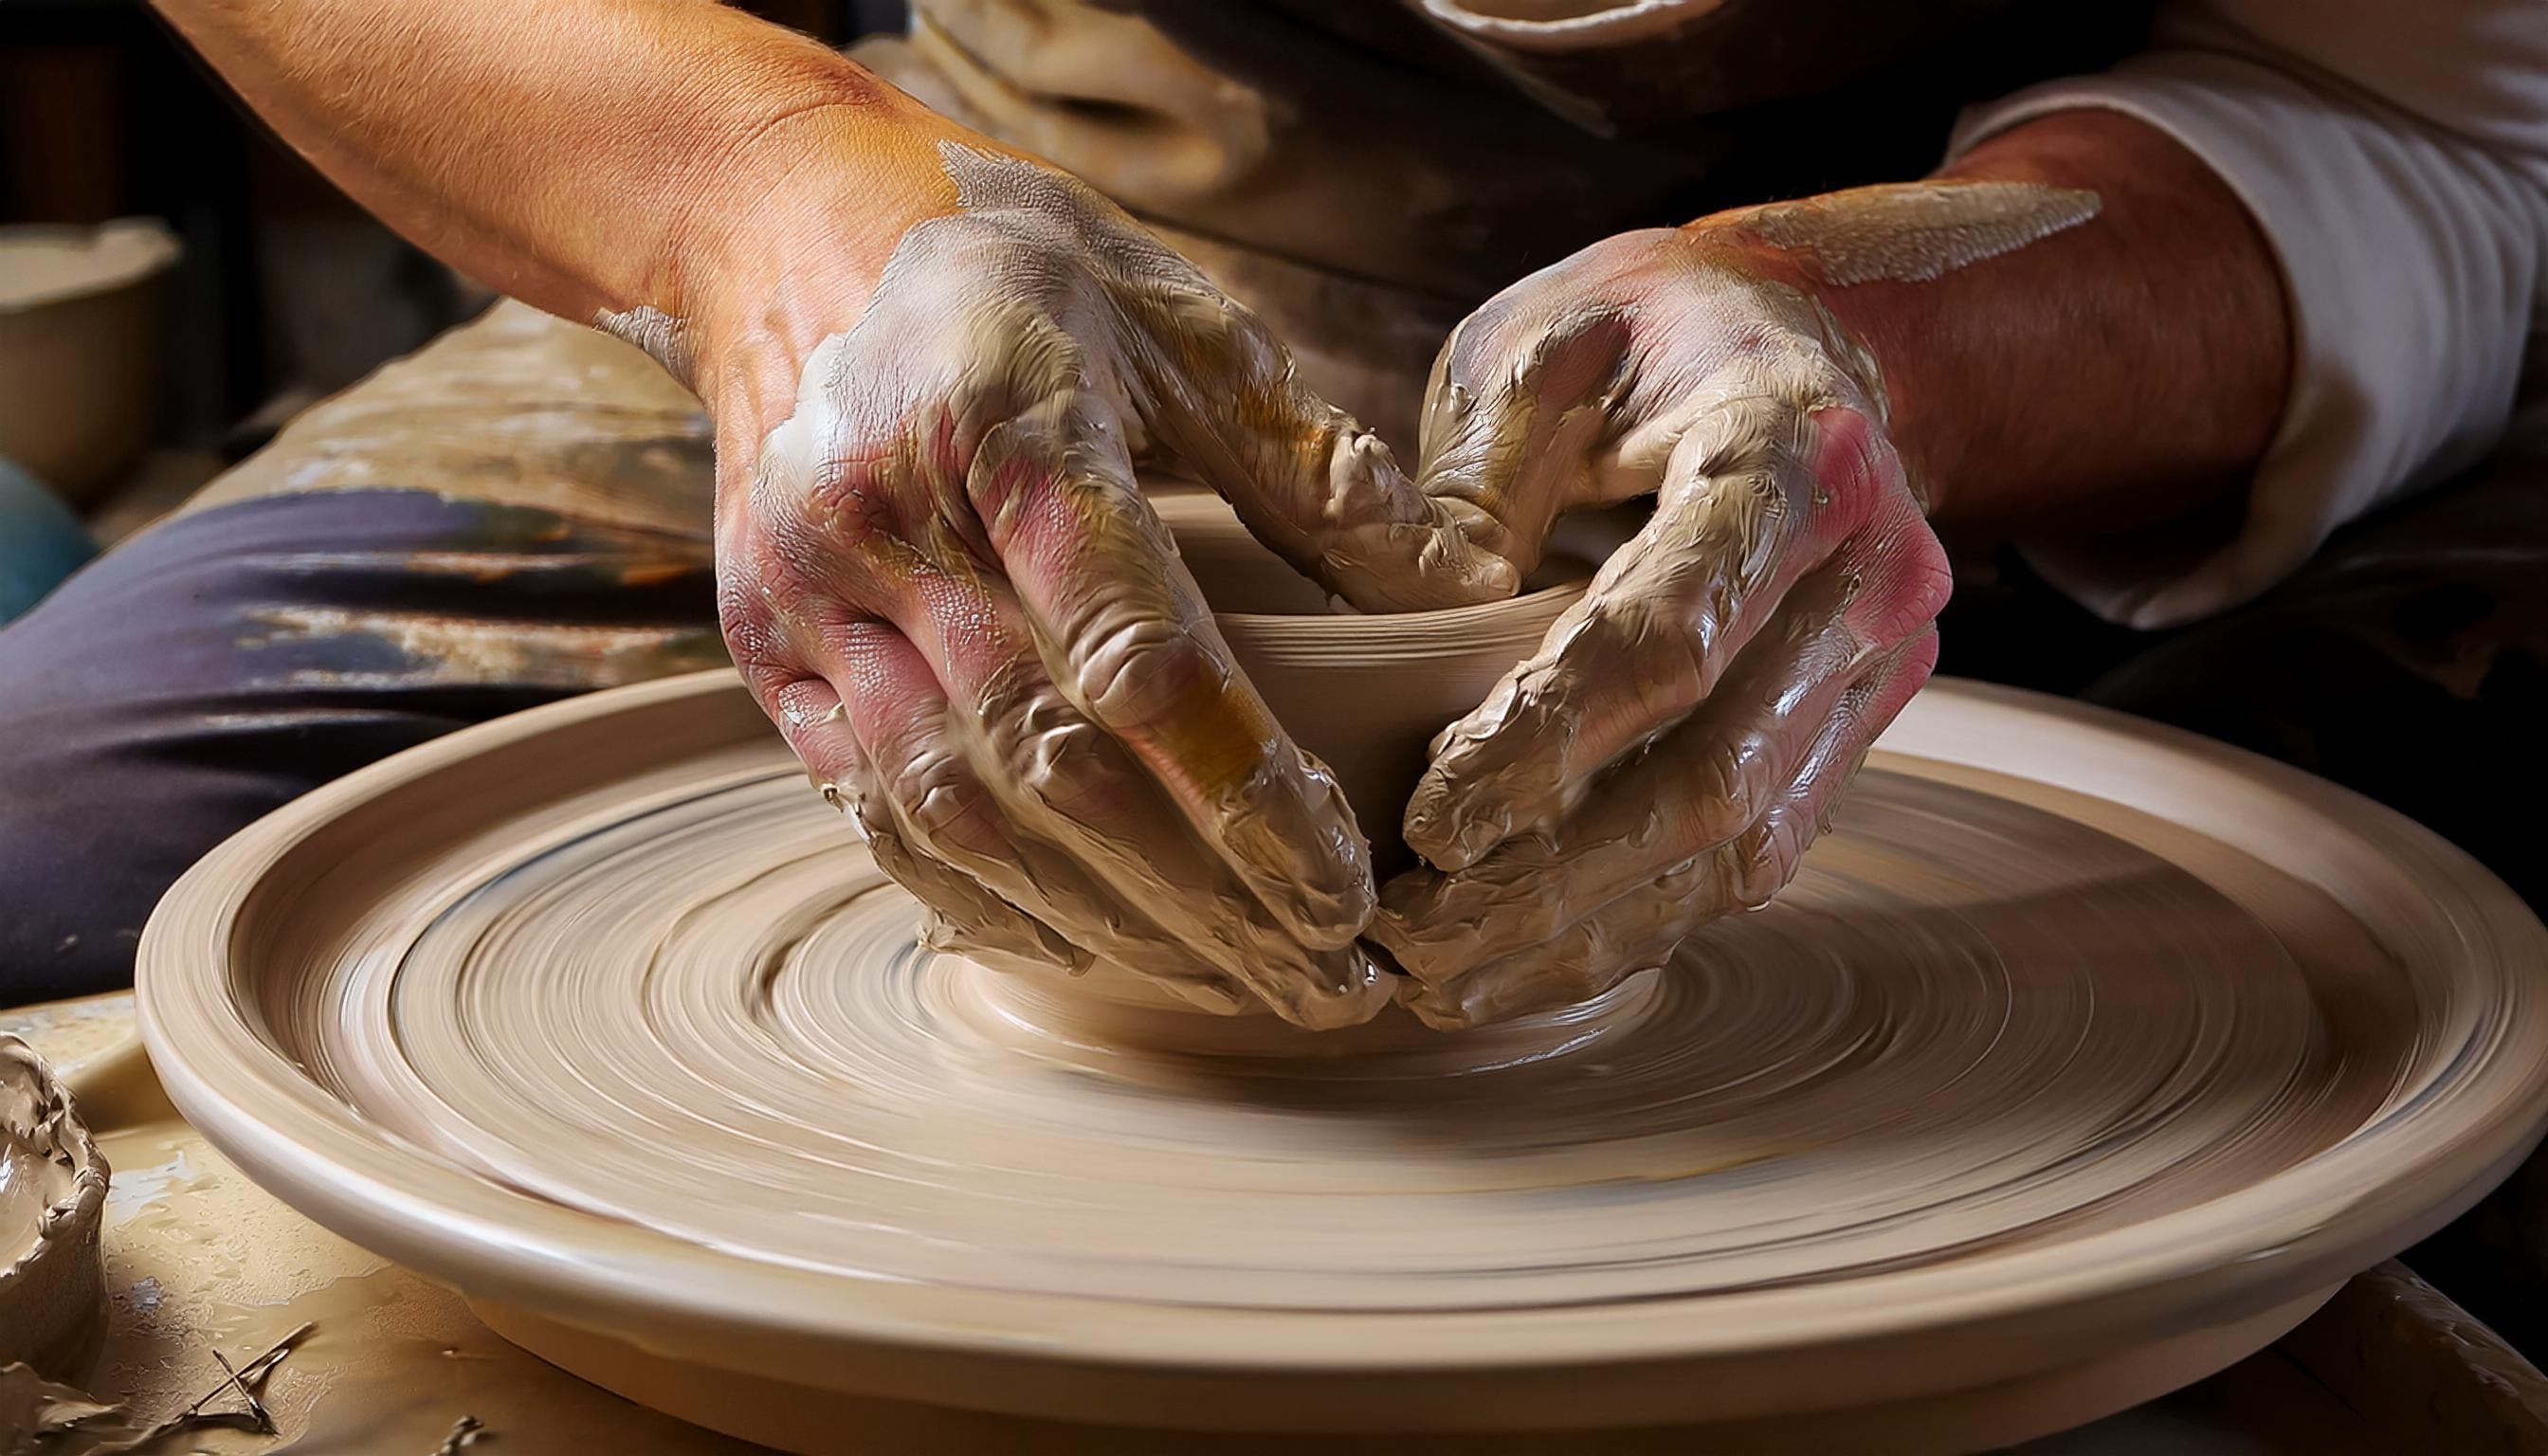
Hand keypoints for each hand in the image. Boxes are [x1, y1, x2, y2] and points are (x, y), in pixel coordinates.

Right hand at [700, 133, 1512, 1028]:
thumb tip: (1461, 590)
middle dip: (1207, 903)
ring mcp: (809, 599)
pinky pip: (871, 812)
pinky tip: (1087, 946)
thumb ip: (1312, 464)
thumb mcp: (1179, 319)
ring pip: (959, 815)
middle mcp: (888, 527)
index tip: (1345, 888)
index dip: (1245, 793)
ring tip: (1238, 987)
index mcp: (1007, 427)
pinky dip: (984, 896)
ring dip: (1109, 926)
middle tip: (1332, 980)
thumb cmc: (1013, 270)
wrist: (781, 231)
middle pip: (1056, 769)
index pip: (1137, 654)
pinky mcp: (764, 650)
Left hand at [1371, 226, 1949, 1027]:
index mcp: (1793, 449)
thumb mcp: (1536, 350)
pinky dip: (1635, 921)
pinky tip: (1523, 959)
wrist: (1806, 341)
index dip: (1551, 739)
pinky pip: (1755, 858)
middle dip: (1554, 872)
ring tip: (1444, 976)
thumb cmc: (1647, 333)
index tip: (1433, 816)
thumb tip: (1401, 639)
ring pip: (1743, 843)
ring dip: (1587, 926)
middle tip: (1411, 929)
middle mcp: (1872, 572)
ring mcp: (1880, 663)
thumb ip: (1472, 484)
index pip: (1675, 632)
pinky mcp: (1856, 729)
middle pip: (1716, 772)